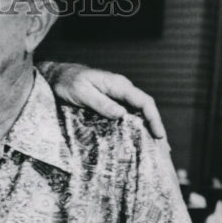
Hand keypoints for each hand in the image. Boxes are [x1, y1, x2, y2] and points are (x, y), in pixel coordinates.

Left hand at [48, 63, 165, 138]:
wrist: (59, 76)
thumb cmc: (68, 83)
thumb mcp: (83, 94)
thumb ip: (101, 103)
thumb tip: (122, 115)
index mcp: (118, 85)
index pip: (143, 101)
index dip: (153, 118)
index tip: (158, 134)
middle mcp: (122, 89)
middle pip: (145, 107)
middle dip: (155, 125)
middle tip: (162, 146)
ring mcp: (117, 95)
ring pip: (138, 111)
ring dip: (147, 126)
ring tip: (153, 146)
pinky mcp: (111, 101)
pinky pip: (127, 113)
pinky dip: (135, 124)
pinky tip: (136, 136)